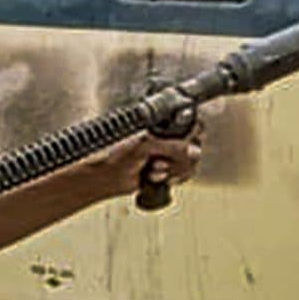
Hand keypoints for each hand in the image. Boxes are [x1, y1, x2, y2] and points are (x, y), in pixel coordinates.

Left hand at [82, 127, 203, 202]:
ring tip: (152, 167)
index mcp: (162, 121)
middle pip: (194, 146)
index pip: (191, 124)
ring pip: (188, 163)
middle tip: (160, 159)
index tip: (187, 143)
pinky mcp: (166, 169)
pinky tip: (153, 176)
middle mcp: (167, 135)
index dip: (192, 135)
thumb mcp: (145, 144)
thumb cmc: (114, 153)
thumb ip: (172, 145)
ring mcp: (167, 153)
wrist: (104, 176)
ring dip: (170, 169)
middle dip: (178, 158)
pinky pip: (181, 174)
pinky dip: (168, 178)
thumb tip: (193, 150)